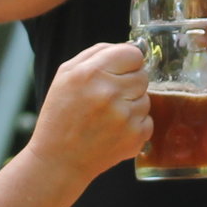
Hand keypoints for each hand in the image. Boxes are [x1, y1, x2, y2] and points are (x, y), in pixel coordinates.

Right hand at [30, 41, 151, 171]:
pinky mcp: (135, 137)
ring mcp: (124, 116)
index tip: (119, 71)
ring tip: (108, 116)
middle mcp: (109, 93)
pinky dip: (134, 124)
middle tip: (109, 97)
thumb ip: (97, 53)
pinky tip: (114, 130)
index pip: (133, 54)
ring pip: (146, 98)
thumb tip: (130, 46)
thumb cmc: (61, 115)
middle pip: (143, 75)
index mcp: (91, 73)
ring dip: (132, 104)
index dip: (127, 62)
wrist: (58, 160)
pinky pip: (148, 120)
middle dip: (129, 83)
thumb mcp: (65, 75)